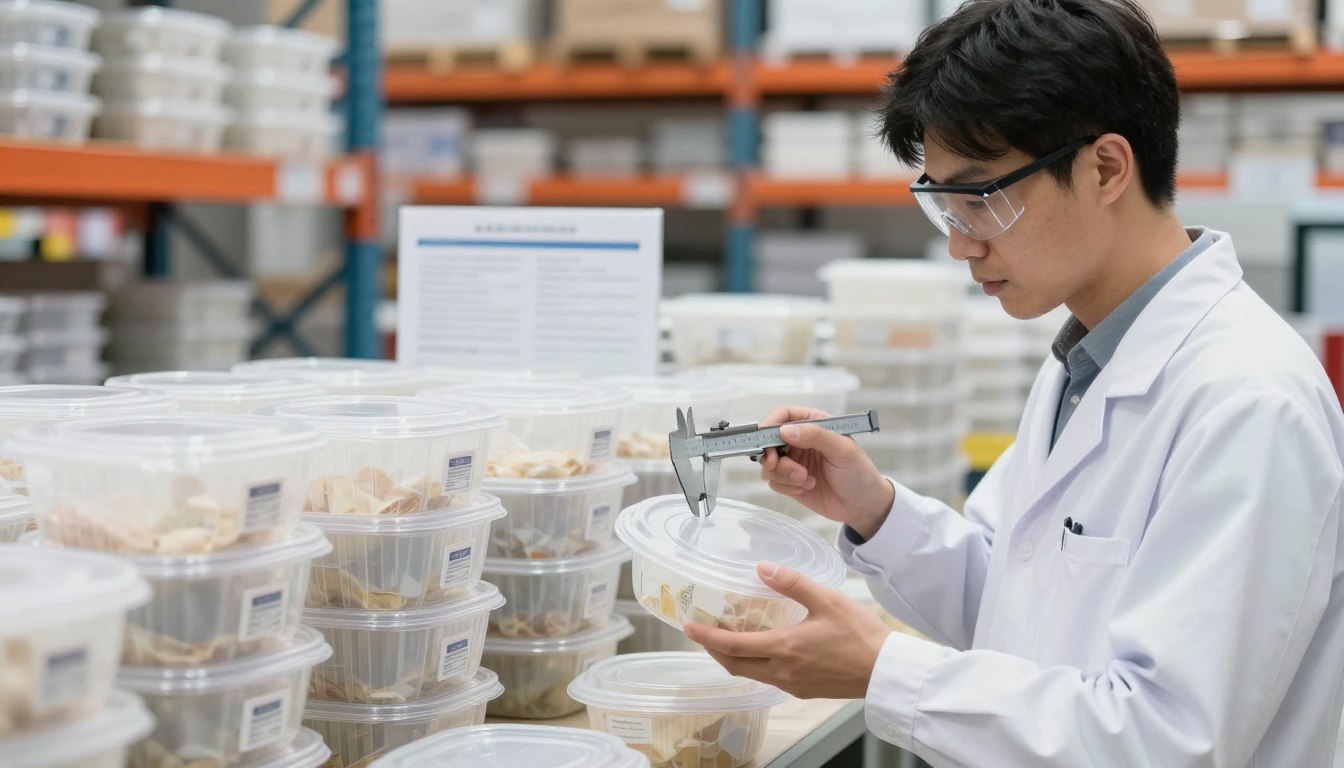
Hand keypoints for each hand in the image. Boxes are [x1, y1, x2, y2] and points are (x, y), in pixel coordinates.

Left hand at [684, 561, 891, 698]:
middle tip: (701, 633)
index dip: (707, 636)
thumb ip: (793, 583)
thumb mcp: (827, 600)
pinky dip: (753, 665)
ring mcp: (792, 684)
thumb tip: (763, 568)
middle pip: (734, 665)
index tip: (689, 627)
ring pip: (750, 674)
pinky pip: (768, 678)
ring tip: (724, 639)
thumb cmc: (861, 635)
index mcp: (784, 648)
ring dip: (732, 659)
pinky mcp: (803, 690)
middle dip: (713, 649)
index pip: (733, 645)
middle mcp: (782, 671)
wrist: (886, 671)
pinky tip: (760, 651)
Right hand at [759, 406, 893, 538]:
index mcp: (814, 423)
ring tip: (806, 480)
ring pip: (769, 463)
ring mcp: (794, 461)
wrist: (864, 506)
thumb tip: (786, 430)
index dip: (770, 424)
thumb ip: (816, 436)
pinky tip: (807, 487)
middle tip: (776, 465)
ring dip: (783, 474)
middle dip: (771, 454)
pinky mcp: (790, 481)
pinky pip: (774, 481)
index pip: (784, 415)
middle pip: (769, 440)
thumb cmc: (860, 473)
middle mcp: (801, 440)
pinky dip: (786, 486)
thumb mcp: (843, 451)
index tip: (763, 439)